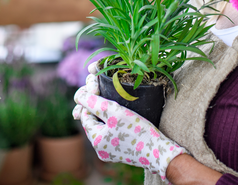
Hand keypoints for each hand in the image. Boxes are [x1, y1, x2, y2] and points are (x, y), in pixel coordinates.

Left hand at [73, 66, 186, 182]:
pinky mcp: (122, 149)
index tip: (97, 85)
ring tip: (110, 98)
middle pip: (92, 121)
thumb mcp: (115, 112)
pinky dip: (112, 120)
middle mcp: (100, 148)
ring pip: (102, 126)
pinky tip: (120, 112)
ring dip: (104, 112)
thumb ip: (95, 103)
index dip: (89, 98)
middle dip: (95, 104)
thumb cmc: (138, 131)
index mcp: (96, 140)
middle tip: (100, 88)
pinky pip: (111, 132)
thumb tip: (78, 95)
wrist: (159, 152)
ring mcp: (111, 150)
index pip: (85, 114)